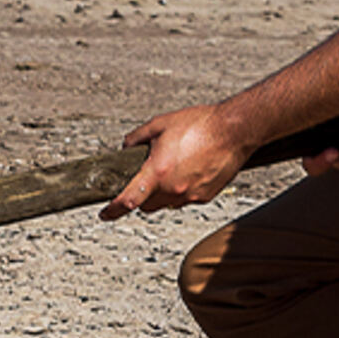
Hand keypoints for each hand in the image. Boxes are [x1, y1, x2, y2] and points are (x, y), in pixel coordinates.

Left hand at [101, 102, 252, 217]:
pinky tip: (189, 171)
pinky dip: (182, 191)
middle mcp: (173, 189)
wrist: (233, 131)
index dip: (113, 210)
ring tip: (173, 169)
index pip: (128, 199)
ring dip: (162, 194)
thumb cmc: (199, 124)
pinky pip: (185, 200)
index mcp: (157, 172)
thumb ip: (137, 137)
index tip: (105, 214)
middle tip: (145, 180)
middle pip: (146, 206)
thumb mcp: (160, 124)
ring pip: (166, 204)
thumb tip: (126, 146)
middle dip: (141, 197)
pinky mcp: (205, 197)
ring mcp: (190, 195)